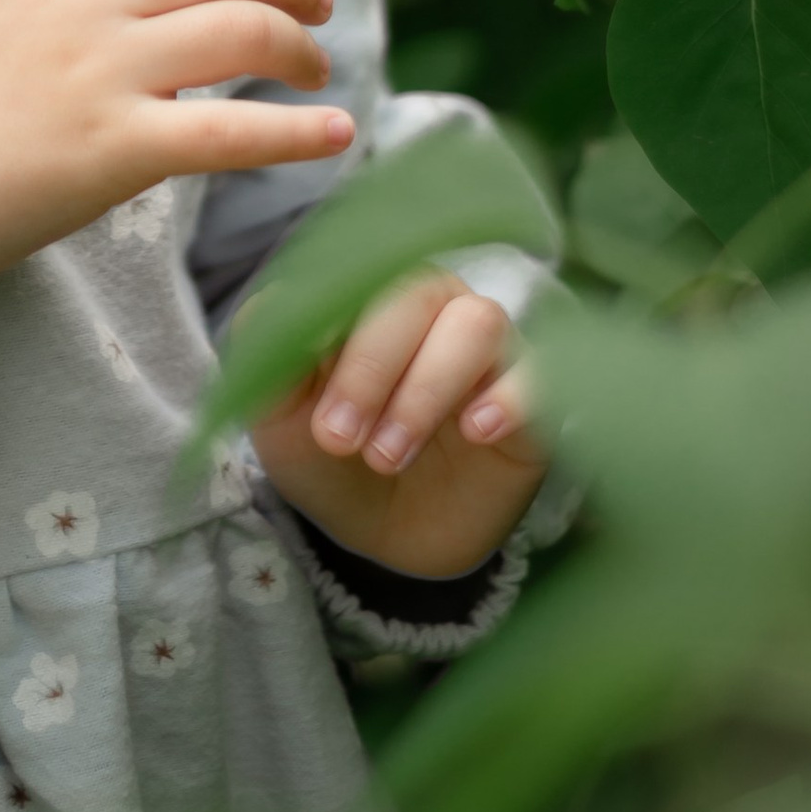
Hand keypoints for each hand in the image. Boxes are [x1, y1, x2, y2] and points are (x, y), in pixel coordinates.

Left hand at [249, 269, 546, 580]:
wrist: (383, 536)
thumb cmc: (328, 457)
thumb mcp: (278, 416)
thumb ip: (268, 355)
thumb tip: (273, 304)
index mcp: (371, 293)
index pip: (355, 275)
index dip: (332, 335)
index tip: (318, 419)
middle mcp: (435, 307)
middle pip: (416, 293)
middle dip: (372, 367)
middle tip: (341, 441)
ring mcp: (489, 351)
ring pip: (477, 322)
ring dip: (427, 387)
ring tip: (389, 455)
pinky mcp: (535, 401)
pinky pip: (542, 373)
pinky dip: (511, 395)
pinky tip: (476, 430)